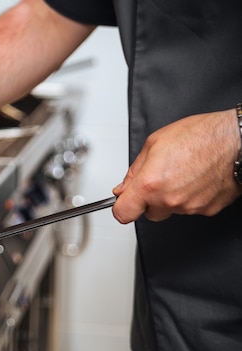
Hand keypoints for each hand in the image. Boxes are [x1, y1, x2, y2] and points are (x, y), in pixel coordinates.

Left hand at [112, 108, 241, 223]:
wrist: (237, 140)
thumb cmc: (202, 136)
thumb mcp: (155, 143)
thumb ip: (134, 171)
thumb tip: (123, 187)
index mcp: (150, 184)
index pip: (123, 213)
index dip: (121, 207)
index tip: (124, 201)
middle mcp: (169, 200)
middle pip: (148, 213)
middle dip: (149, 199)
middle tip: (160, 178)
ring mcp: (189, 207)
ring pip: (170, 210)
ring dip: (171, 197)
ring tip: (183, 173)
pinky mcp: (207, 210)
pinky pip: (190, 208)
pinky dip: (190, 197)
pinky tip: (197, 179)